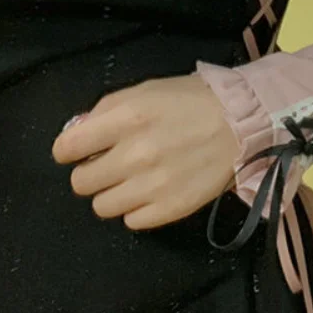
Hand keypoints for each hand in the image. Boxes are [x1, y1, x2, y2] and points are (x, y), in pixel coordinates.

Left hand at [51, 74, 239, 229]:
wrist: (244, 123)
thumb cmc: (191, 101)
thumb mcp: (145, 91)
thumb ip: (106, 111)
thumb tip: (76, 133)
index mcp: (127, 119)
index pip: (68, 148)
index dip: (67, 150)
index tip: (77, 151)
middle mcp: (135, 155)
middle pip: (81, 182)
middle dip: (90, 172)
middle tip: (109, 164)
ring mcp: (153, 186)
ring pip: (101, 207)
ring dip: (111, 193)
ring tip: (131, 180)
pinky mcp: (171, 209)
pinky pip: (131, 221)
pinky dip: (136, 208)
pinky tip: (151, 191)